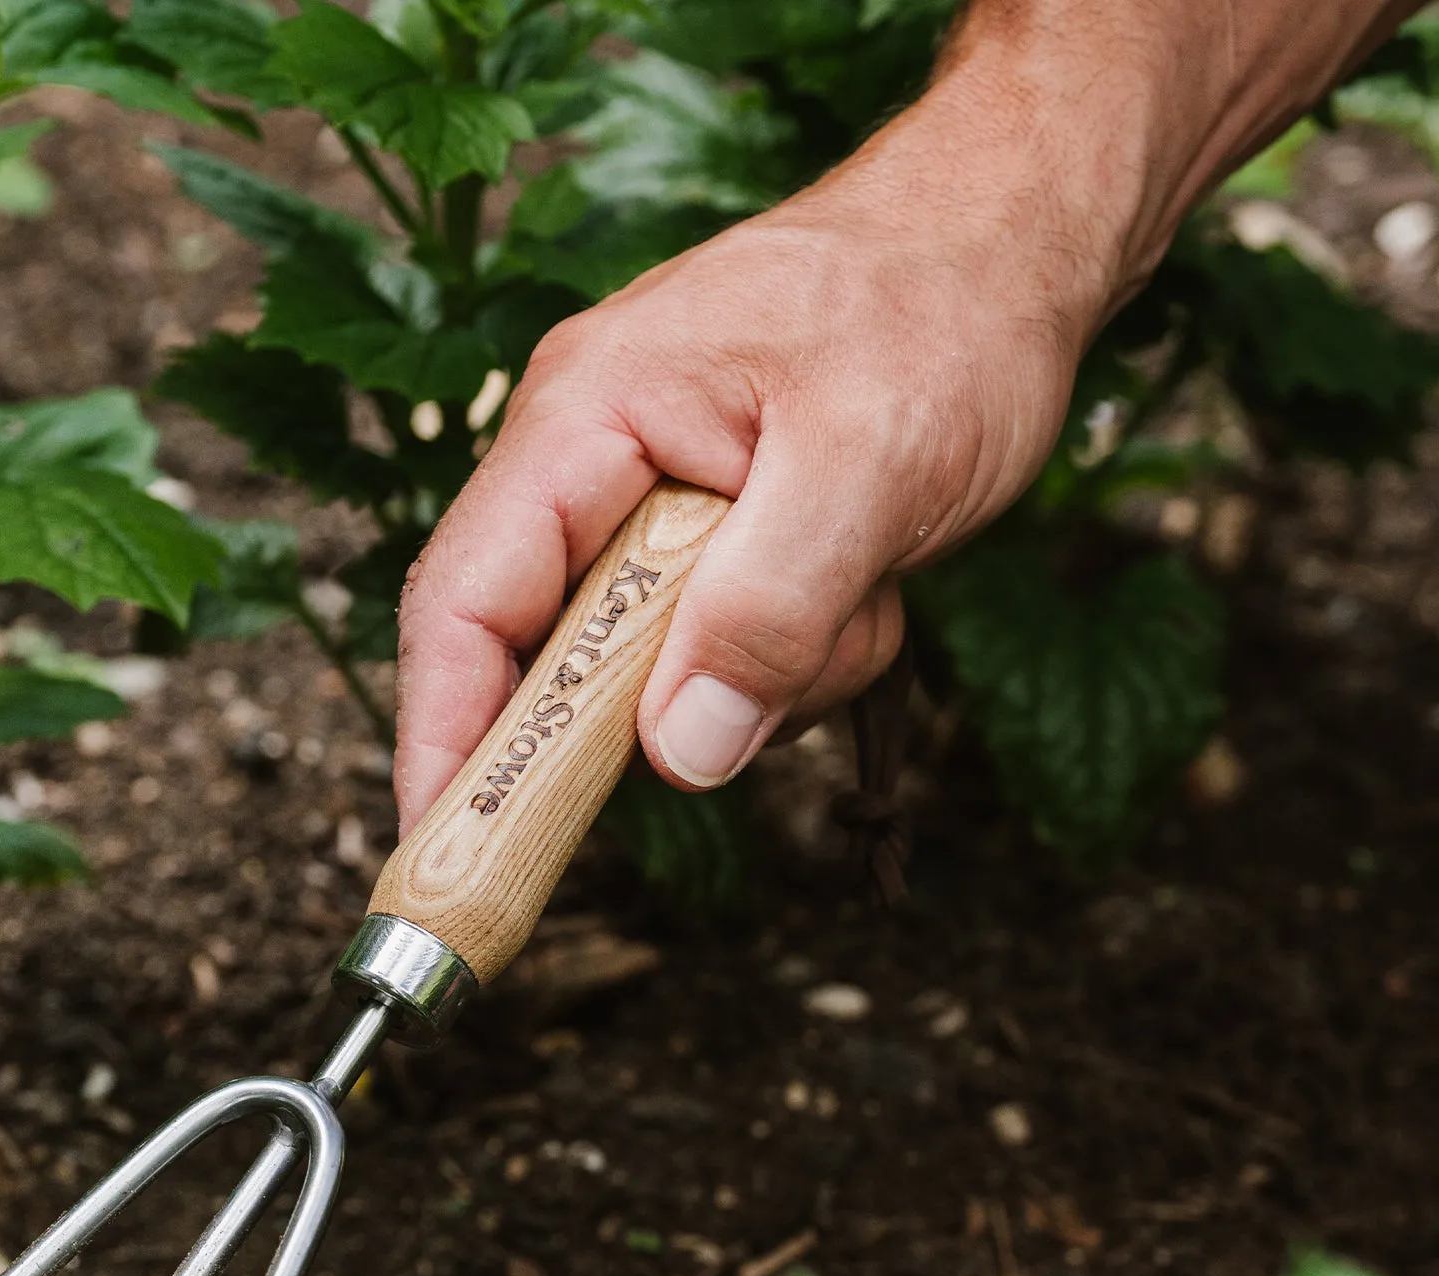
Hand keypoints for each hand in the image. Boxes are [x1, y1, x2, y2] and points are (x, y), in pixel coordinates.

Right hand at [393, 98, 1121, 828]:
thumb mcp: (873, 462)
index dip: (441, 737)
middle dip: (653, 710)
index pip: (463, 602)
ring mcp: (646, 509)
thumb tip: (678, 756)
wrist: (1019, 241)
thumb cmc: (946, 306)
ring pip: (652, 678)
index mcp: (585, 417)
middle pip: (549, 656)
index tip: (443, 850)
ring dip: (760, 679)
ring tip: (856, 598)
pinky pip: (719, 660)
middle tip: (756, 701)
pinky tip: (863, 589)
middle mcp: (591, 467)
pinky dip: (797, 658)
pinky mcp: (707, 549)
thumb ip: (768, 610)